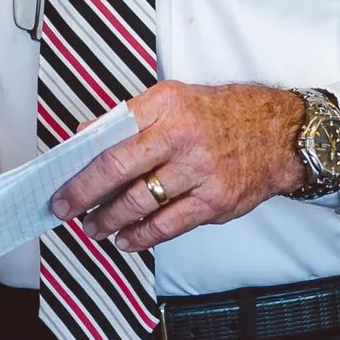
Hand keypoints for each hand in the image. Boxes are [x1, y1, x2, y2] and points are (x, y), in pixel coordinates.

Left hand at [60, 82, 305, 249]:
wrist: (280, 133)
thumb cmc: (221, 115)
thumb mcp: (173, 99)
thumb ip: (129, 118)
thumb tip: (84, 137)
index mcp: (165, 106)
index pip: (110, 139)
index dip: (80, 168)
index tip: (59, 185)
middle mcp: (182, 136)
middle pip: (118, 171)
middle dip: (85, 197)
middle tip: (66, 211)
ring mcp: (199, 171)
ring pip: (140, 203)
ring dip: (110, 220)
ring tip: (95, 227)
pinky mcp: (214, 201)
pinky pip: (168, 226)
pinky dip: (142, 237)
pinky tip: (127, 240)